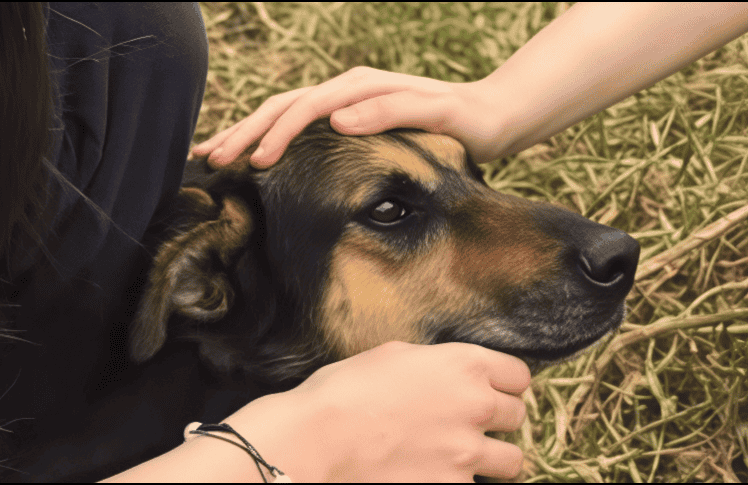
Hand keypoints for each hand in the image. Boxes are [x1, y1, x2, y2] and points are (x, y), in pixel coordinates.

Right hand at [190, 66, 506, 167]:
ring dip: (249, 132)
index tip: (251, 164)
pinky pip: (301, 124)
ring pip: (284, 113)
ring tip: (214, 151)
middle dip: (245, 132)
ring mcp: (346, 103)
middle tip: (210, 158)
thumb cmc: (466, 122)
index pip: (303, 109)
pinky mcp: (350, 117)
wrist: (490, 117)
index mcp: (360, 88)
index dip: (274, 134)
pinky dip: (272, 136)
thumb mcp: (435, 115)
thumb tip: (337, 120)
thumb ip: (389, 112)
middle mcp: (347, 91)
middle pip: (282, 107)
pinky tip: (256, 151)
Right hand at [226, 341, 529, 481]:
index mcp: (464, 365)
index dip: (505, 383)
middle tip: (470, 423)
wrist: (319, 438)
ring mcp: (468, 452)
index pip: (519, 375)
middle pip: (518, 415)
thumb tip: (444, 373)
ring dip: (493, 458)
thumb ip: (435, 363)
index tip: (493, 390)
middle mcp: (477, 406)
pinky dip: (458, 481)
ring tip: (462, 456)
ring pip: (512, 460)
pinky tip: (433, 472)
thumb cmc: (346, 389)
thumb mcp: (395, 355)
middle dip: (497, 419)